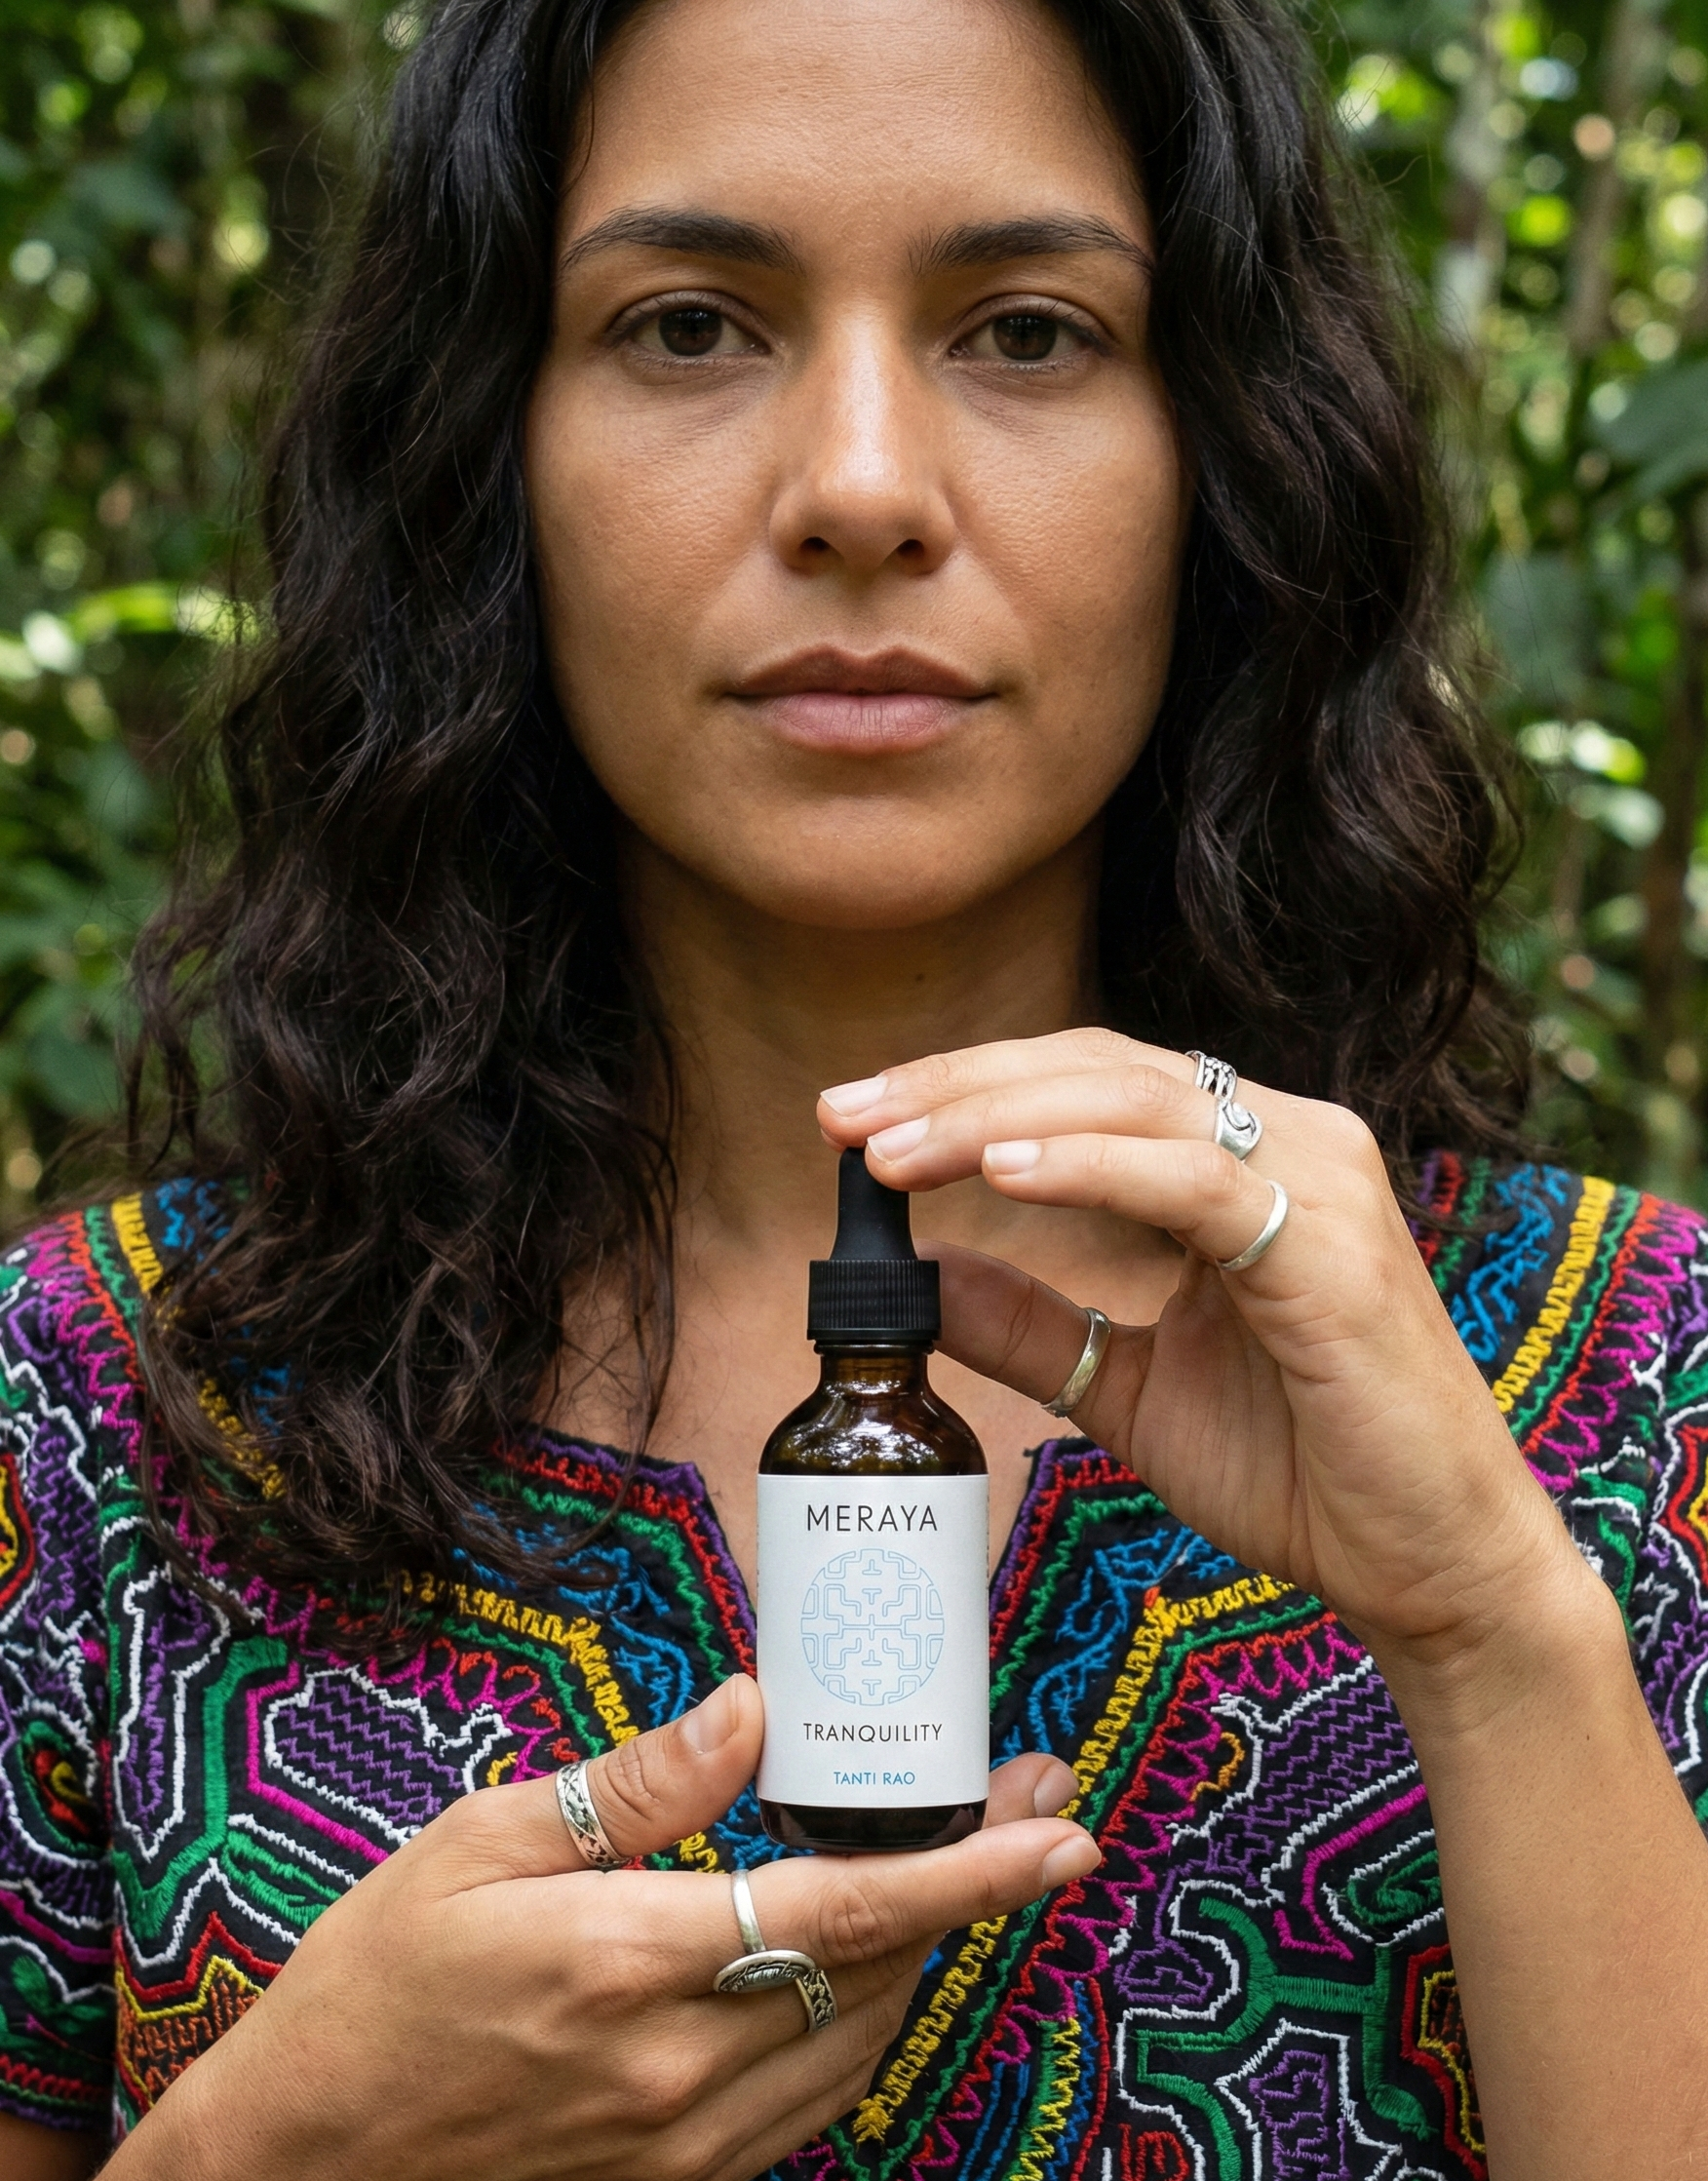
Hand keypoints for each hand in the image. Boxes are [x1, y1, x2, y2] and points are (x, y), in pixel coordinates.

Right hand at [110, 1675, 1092, 2180]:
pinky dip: (865, 2017)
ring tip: (975, 1864)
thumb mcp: (480, 1845)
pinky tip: (875, 1956)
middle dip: (979, 1889)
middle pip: (881, 1971)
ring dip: (933, 1951)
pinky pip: (813, 2100)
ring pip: (861, 2040)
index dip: (973, 1870)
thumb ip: (635, 1785)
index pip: (847, 1906)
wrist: (306, 2160)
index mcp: (629, 1961)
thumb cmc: (379, 1983)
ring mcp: (685, 2143)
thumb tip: (753, 1707)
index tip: (1062, 1829)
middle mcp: (679, 2068)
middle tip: (1038, 1806)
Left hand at [820, 1029, 1594, 1668]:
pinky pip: (1197, 1181)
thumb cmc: (1301, 1470)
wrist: (1431, 1571)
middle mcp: (1289, 1143)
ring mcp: (1322, 1184)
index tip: (850, 1128)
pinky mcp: (1337, 1248)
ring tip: (889, 1152)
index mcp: (1243, 1162)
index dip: (963, 1090)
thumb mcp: (1126, 1388)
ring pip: (1136, 1103)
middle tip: (839, 1118)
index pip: (1085, 1085)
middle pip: (1096, 1071)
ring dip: (997, 1118)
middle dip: (953, 1087)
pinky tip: (1003, 1171)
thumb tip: (917, 1274)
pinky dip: (1094, 1167)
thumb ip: (1031, 1322)